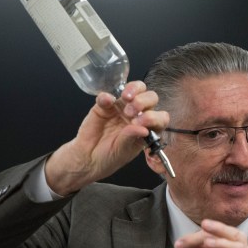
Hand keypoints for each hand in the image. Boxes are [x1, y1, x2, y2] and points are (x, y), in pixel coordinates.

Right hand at [45, 81, 168, 194]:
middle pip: (151, 98)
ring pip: (136, 89)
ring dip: (133, 90)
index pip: (160, 117)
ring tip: (126, 99)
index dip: (154, 117)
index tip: (142, 122)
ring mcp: (122, 108)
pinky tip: (106, 102)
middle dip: (144, 101)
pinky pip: (109, 94)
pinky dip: (108, 96)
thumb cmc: (108, 157)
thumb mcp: (122, 152)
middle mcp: (138, 115)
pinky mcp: (105, 105)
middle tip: (131, 111)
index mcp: (147, 129)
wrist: (87, 158)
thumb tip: (143, 129)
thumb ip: (131, 138)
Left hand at [174, 219, 247, 247]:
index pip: (224, 230)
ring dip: (223, 245)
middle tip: (205, 226)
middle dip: (220, 229)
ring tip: (208, 242)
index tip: (202, 223)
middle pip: (236, 235)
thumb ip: (195, 245)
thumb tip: (178, 244)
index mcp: (235, 239)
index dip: (213, 226)